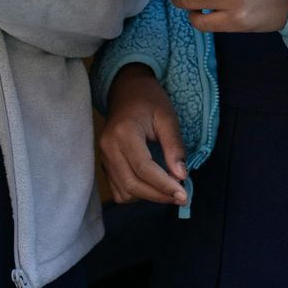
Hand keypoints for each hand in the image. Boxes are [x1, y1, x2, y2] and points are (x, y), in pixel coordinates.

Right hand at [99, 64, 186, 205]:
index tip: (184, 195)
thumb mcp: (167, 117)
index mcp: (124, 133)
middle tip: (181, 198)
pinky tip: (153, 187)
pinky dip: (136, 194)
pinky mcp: (104, 164)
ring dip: (147, 197)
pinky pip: (118, 189)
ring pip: (124, 192)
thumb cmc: (150, 100)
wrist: (127, 89)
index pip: (144, 169)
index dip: (164, 185)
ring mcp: (103, 157)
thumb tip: (181, 176)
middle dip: (158, 195)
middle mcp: (109, 148)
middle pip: (132, 185)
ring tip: (169, 191)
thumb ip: (174, 147)